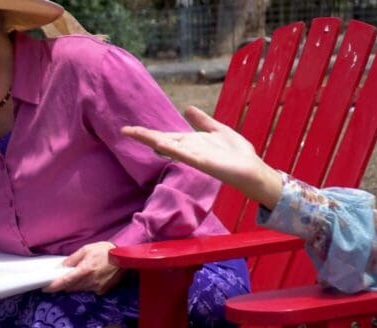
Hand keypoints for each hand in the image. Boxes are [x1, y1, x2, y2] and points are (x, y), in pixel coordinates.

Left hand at [44, 242, 122, 293]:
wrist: (125, 256)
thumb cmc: (104, 250)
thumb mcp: (86, 250)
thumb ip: (72, 260)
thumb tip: (60, 267)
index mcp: (85, 270)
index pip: (65, 282)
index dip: (54, 286)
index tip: (45, 288)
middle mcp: (90, 281)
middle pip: (70, 287)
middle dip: (64, 284)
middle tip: (62, 277)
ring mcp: (97, 288)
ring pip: (79, 289)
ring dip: (75, 284)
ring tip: (79, 274)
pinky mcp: (102, 291)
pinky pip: (88, 290)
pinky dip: (85, 285)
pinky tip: (90, 277)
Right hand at [121, 106, 283, 209]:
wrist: (252, 170)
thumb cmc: (237, 153)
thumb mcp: (219, 130)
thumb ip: (203, 121)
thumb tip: (187, 109)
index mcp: (191, 142)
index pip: (165, 135)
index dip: (147, 132)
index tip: (128, 129)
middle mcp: (189, 150)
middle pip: (162, 140)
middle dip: (144, 136)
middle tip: (124, 131)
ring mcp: (194, 157)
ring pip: (169, 147)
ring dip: (153, 140)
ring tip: (135, 134)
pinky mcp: (203, 163)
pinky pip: (185, 155)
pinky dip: (172, 149)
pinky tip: (161, 144)